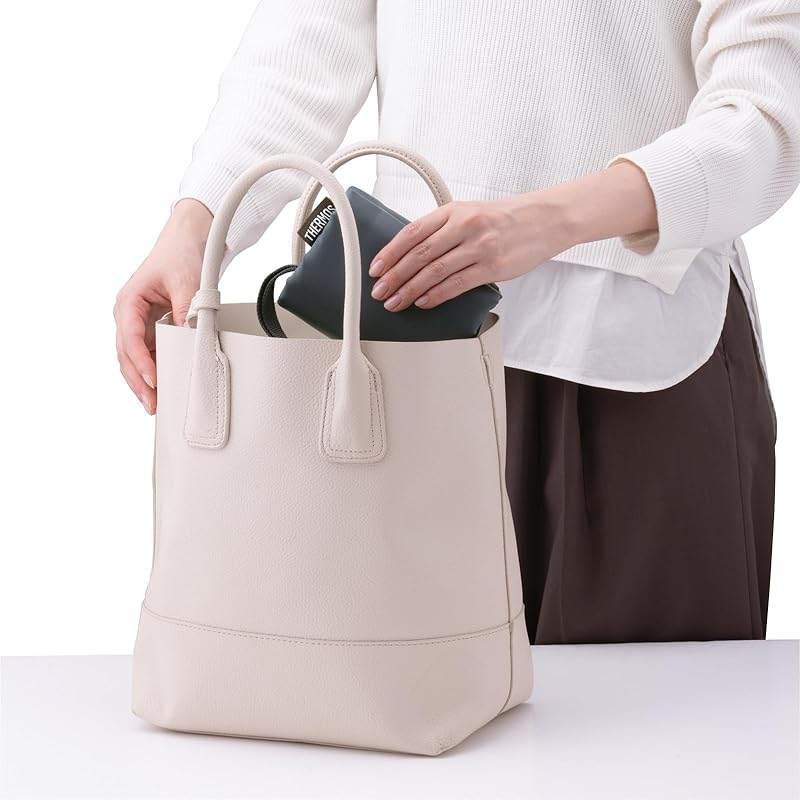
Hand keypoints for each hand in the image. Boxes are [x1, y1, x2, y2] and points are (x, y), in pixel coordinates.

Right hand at [114, 199, 212, 413]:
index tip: (153, 380)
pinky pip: (149, 354)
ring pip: (135, 359)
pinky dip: (154, 370)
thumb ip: (187, 310)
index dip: (141, 362)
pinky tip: (162, 386)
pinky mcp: (152, 327)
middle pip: (127, 355)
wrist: (189, 239)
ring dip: (143, 380)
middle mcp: (129, 314)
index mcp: (128, 302)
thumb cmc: (180, 254)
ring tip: (155, 403)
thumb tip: (190, 338)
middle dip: (138, 381)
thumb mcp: (186, 282)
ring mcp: (139, 323)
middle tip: (152, 403)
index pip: (130, 338)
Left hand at [368, 161, 656, 310]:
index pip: (413, 232)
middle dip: (395, 276)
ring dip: (410, 290)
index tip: (376, 268)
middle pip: (420, 254)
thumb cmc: (506, 218)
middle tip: (379, 291)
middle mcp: (465, 226)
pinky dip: (437, 295)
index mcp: (454, 210)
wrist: (545, 219)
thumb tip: (411, 254)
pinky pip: (457, 284)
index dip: (390, 252)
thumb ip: (443, 229)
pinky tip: (423, 302)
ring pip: (435, 272)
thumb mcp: (470, 213)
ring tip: (395, 302)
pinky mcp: (493, 267)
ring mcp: (480, 246)